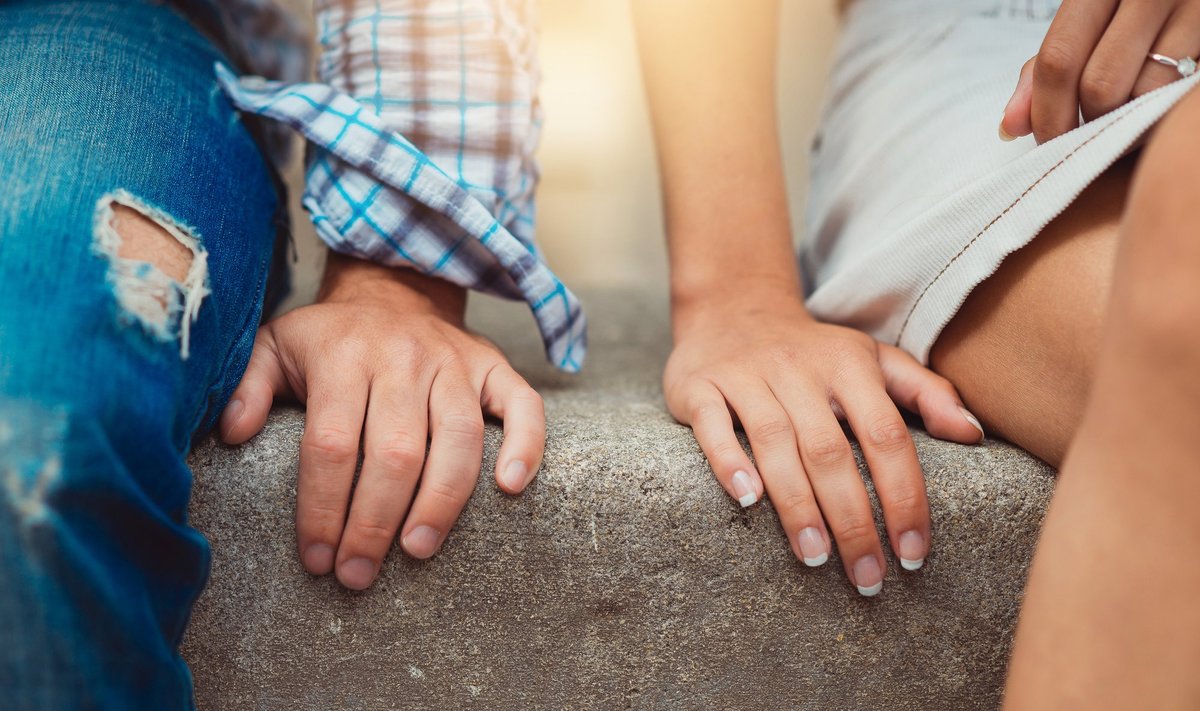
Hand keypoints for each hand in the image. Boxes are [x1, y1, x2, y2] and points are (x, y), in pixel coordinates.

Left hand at [218, 253, 544, 589]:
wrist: (395, 286)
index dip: (322, 507)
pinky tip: (509, 489)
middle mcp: (403, 357)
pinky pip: (522, 405)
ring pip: (457, 438)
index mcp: (344, 355)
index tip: (317, 558)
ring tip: (417, 551)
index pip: (332, 443)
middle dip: (374, 522)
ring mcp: (454, 362)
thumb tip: (231, 433)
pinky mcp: (493, 366)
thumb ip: (247, 386)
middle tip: (359, 575)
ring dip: (440, 502)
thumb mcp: (275, 345)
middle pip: (394, 451)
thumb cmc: (332, 337)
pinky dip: (525, 445)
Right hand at [664, 288, 983, 595]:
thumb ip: (926, 393)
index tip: (912, 553)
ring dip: (797, 505)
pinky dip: (729, 463)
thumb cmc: (814, 352)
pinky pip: (712, 426)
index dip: (904, 496)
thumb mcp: (873, 359)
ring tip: (816, 557)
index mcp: (849, 365)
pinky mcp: (700, 386)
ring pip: (774, 443)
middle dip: (853, 520)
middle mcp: (799, 368)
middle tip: (867, 577)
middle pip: (831, 450)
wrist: (732, 309)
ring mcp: (746, 375)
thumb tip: (973, 435)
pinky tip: (747, 501)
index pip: (886, 436)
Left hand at [1001, 0, 1199, 143]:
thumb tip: (1010, 126)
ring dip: (1126, 122)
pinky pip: (1177, 95)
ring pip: (1144, 95)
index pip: (1058, 59)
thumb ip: (1049, 69)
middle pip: (1099, 85)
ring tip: (1125, 114)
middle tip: (1087, 136)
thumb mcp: (1088, 26)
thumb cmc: (1134, 14)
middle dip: (1087, 124)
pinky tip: (1152, 107)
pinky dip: (1157, 112)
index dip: (1046, 113)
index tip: (1047, 144)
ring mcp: (1193, 10)